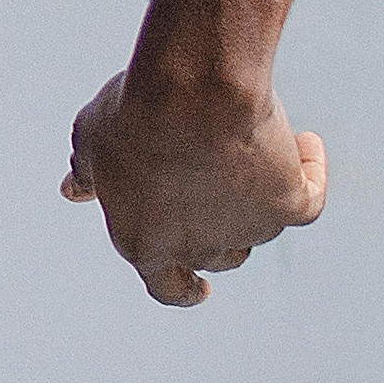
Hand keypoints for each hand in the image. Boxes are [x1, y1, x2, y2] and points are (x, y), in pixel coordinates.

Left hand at [60, 61, 330, 306]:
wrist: (191, 91)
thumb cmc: (134, 109)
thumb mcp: (92, 138)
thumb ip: (86, 171)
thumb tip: (72, 190)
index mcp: (143, 245)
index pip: (166, 287)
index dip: (183, 289)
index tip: (200, 291)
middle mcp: (197, 248)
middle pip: (219, 256)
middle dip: (220, 226)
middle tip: (220, 178)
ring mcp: (245, 231)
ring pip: (259, 226)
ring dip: (257, 192)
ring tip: (249, 134)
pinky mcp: (286, 206)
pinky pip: (309, 197)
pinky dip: (310, 173)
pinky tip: (304, 144)